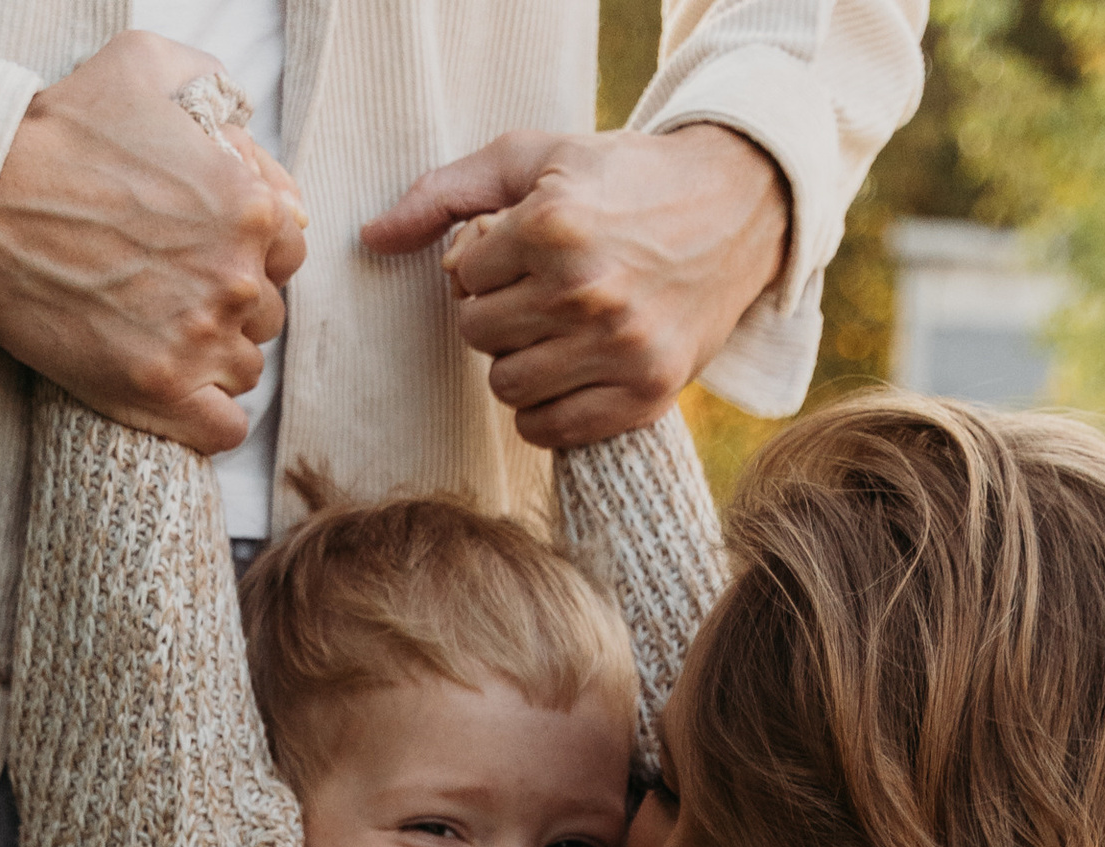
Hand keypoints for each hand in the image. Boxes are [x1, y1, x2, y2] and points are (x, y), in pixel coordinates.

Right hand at [0, 32, 308, 452]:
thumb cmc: (61, 132)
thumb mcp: (147, 66)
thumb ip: (222, 102)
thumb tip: (273, 176)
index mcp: (248, 206)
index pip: (288, 251)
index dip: (249, 250)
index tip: (204, 248)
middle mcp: (235, 278)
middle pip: (266, 313)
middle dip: (228, 303)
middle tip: (171, 287)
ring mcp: (199, 340)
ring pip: (245, 370)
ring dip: (214, 358)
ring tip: (161, 331)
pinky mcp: (159, 390)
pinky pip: (223, 429)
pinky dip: (207, 418)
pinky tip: (175, 389)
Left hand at [362, 125, 790, 445]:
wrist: (732, 211)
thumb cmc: (622, 181)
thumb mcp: (535, 159)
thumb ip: (446, 191)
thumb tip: (371, 236)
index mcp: (554, 226)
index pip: (462, 278)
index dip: (481, 266)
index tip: (518, 252)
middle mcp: (586, 292)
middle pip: (478, 336)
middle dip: (495, 314)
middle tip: (535, 293)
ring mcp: (619, 350)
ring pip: (507, 387)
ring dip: (517, 363)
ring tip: (552, 331)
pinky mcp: (646, 395)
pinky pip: (549, 430)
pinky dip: (544, 411)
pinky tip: (567, 373)